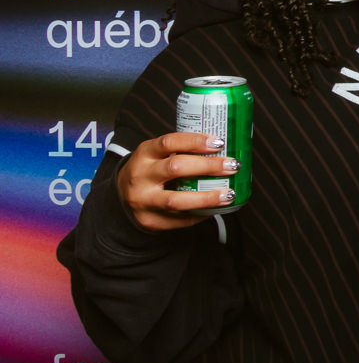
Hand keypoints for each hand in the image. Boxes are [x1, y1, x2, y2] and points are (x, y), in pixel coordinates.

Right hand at [115, 132, 238, 230]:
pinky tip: (215, 209)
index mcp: (145, 153)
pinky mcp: (148, 221)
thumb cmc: (151, 170)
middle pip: (175, 168)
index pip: (169, 142)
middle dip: (207, 166)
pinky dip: (200, 214)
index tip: (219, 142)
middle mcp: (140, 176)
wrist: (121, 196)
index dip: (195, 141)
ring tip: (229, 194)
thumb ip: (183, 151)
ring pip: (176, 200)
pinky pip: (178, 219)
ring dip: (207, 198)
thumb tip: (225, 149)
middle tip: (232, 166)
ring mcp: (142, 200)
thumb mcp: (158, 155)